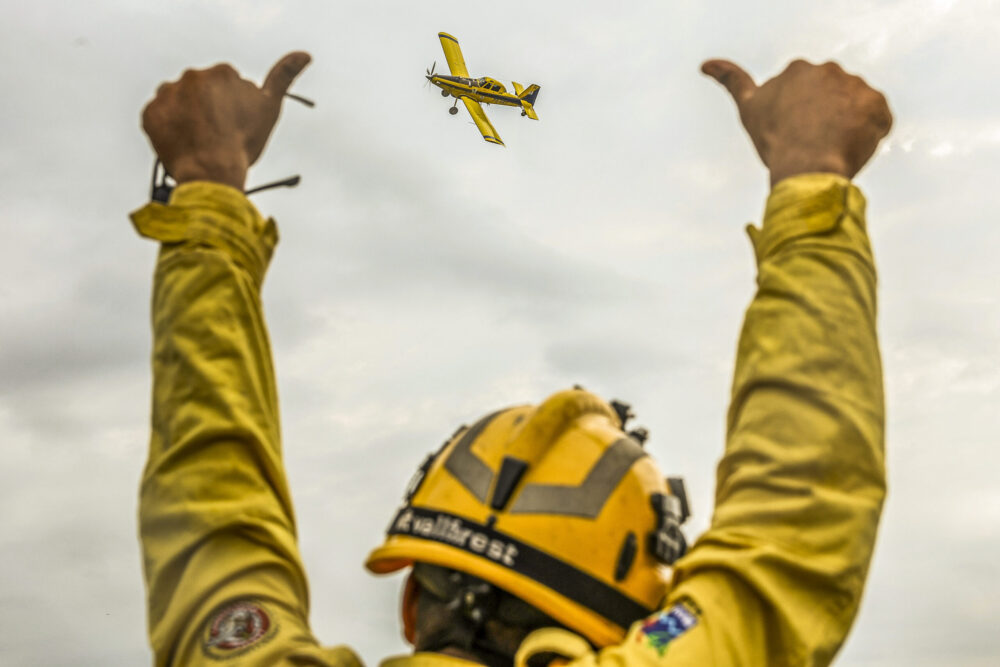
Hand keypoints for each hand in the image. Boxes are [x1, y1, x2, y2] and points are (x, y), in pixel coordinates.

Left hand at [141, 51, 311, 190]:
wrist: (211, 172)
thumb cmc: (243, 143)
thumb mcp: (269, 108)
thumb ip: (284, 77)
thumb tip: (305, 54)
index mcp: (222, 73)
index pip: (228, 86)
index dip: (234, 107)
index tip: (235, 125)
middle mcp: (192, 76)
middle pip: (202, 91)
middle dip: (209, 108)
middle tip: (217, 135)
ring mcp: (168, 94)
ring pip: (179, 102)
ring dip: (187, 116)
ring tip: (199, 140)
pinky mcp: (150, 113)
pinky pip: (159, 117)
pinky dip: (168, 128)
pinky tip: (183, 142)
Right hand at [701, 59, 891, 185]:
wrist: (808, 166)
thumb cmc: (775, 141)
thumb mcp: (748, 108)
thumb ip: (731, 81)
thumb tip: (705, 63)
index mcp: (798, 69)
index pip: (803, 95)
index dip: (797, 119)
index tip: (792, 134)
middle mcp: (830, 69)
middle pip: (830, 99)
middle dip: (824, 118)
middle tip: (812, 144)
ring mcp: (857, 86)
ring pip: (854, 110)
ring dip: (847, 127)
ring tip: (831, 149)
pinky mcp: (879, 106)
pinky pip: (877, 122)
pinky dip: (868, 136)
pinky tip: (851, 149)